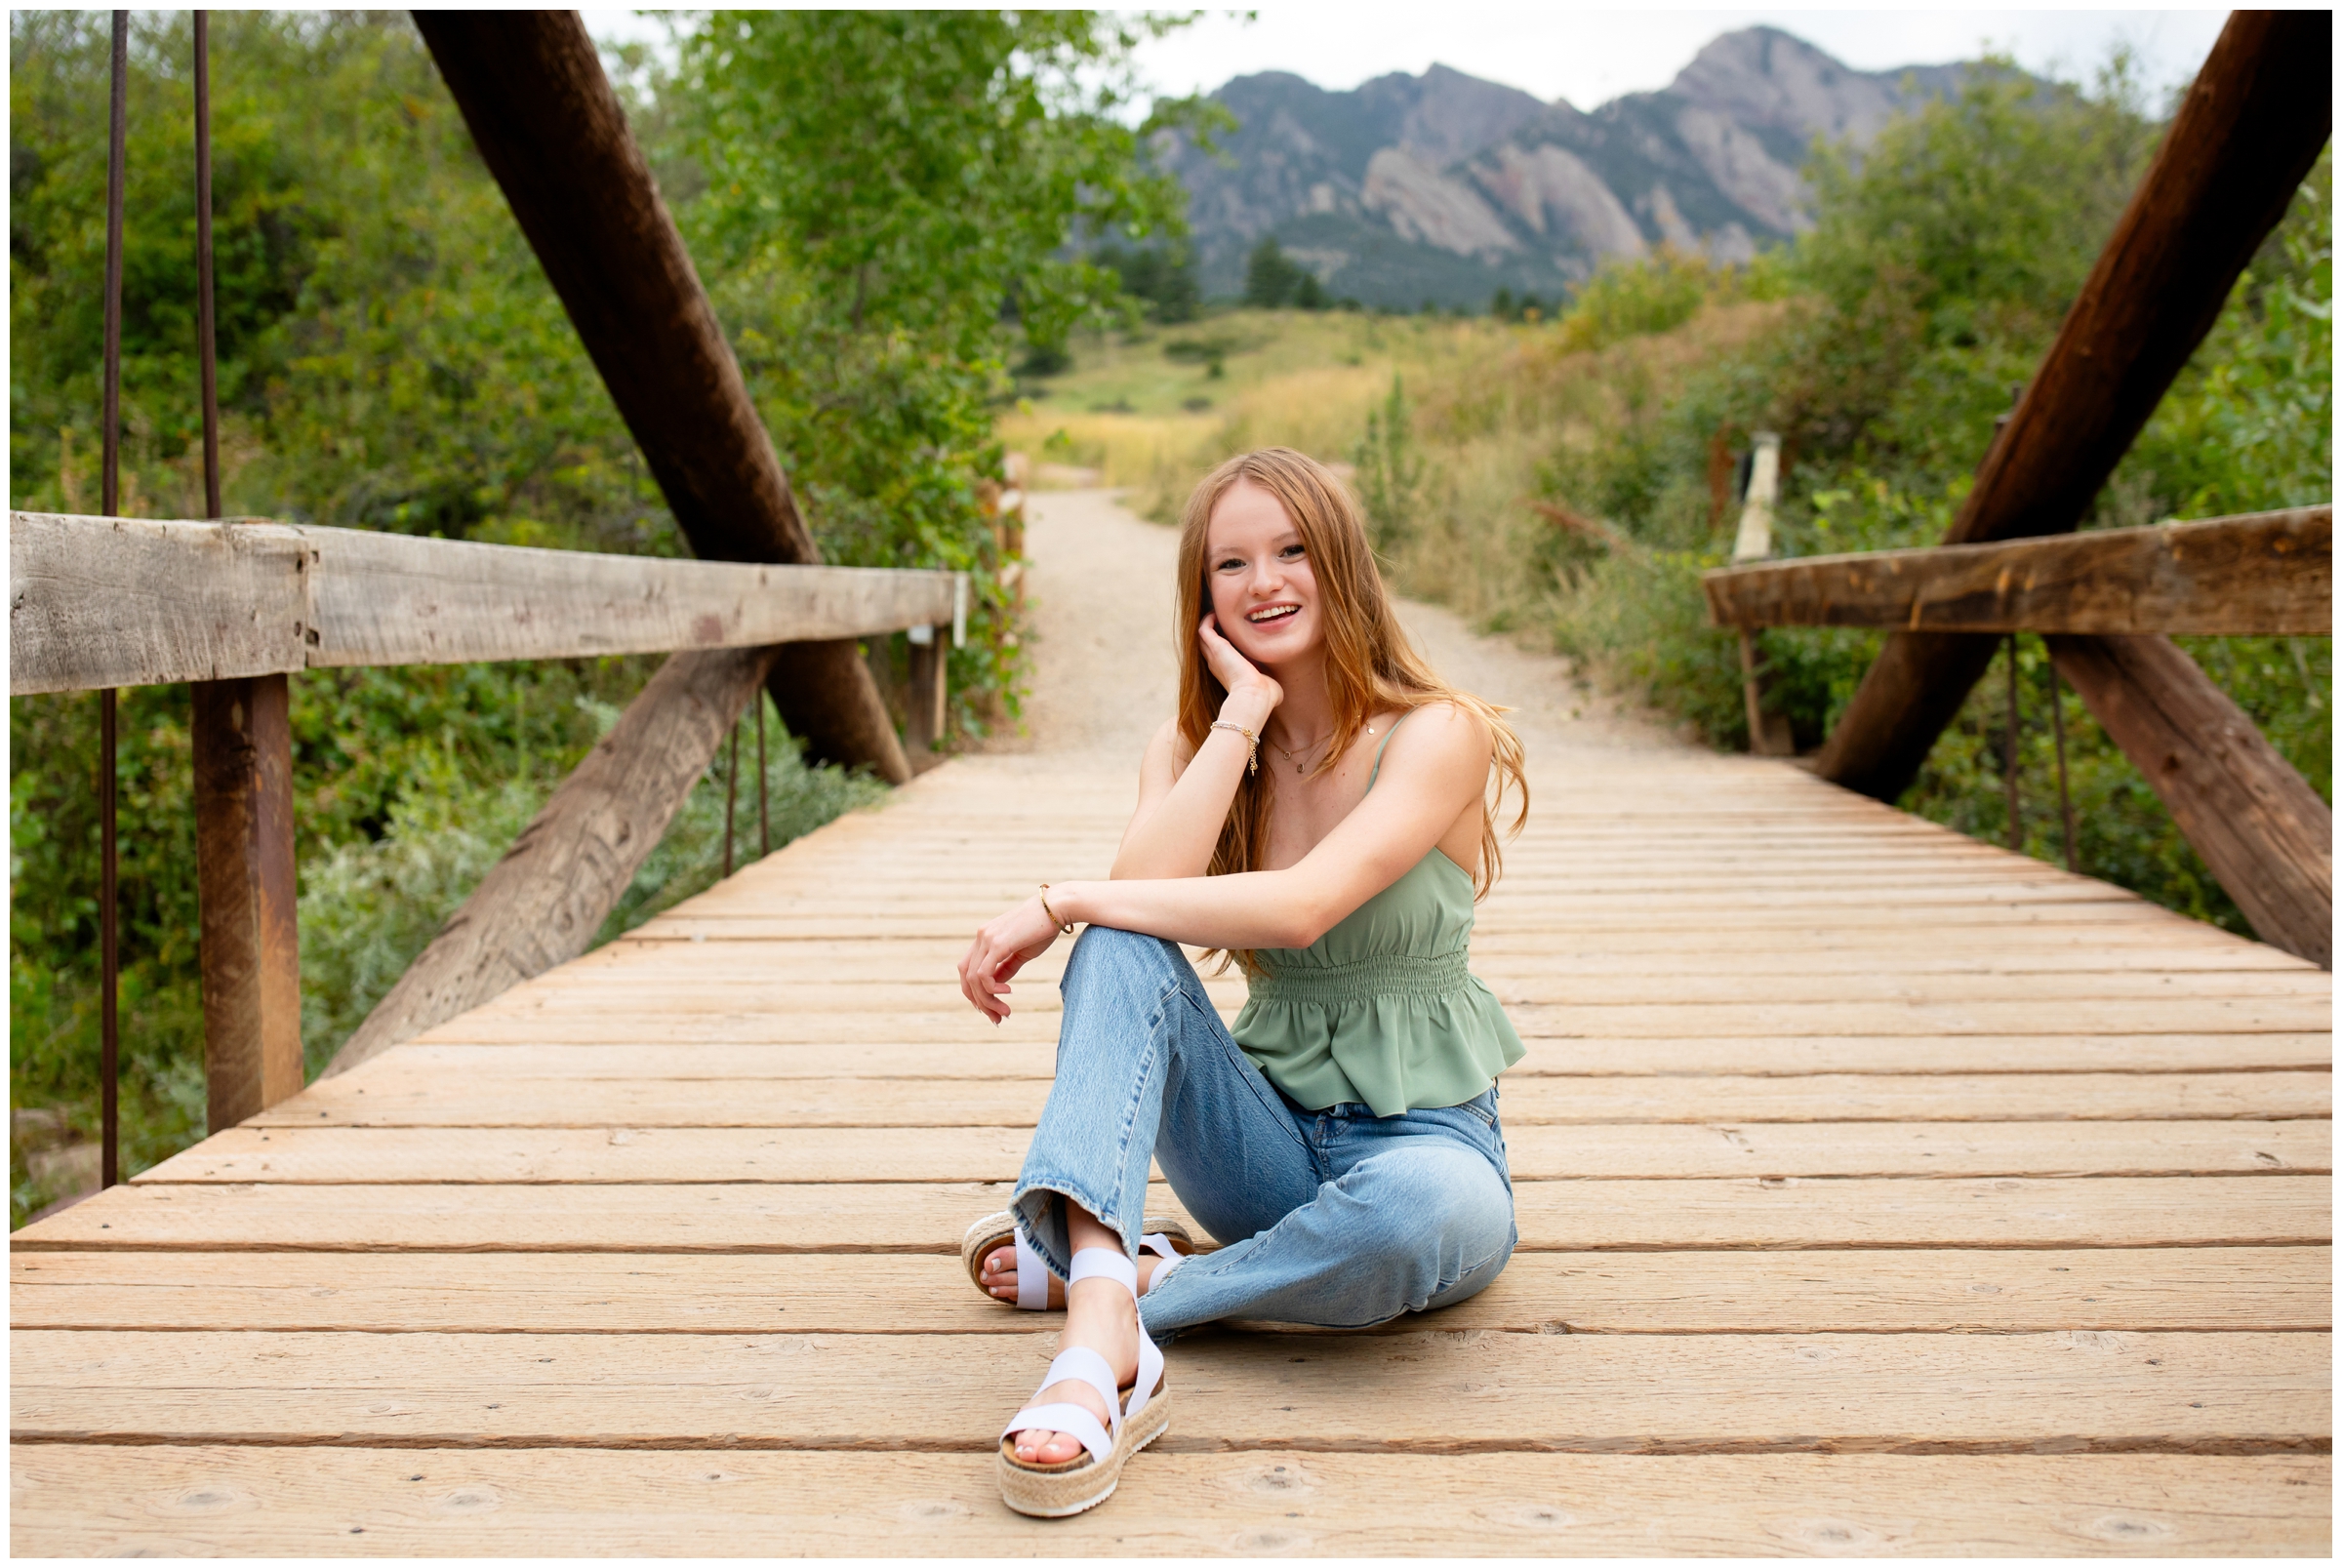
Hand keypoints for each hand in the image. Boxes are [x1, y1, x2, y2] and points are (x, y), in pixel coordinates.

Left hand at [957, 889, 1067, 1023]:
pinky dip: (991, 989)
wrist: (1057, 907)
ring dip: (987, 1000)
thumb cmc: (1043, 928)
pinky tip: (1008, 992)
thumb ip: (1005, 968)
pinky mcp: (997, 943)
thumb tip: (996, 987)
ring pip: (974, 979)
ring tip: (1005, 1012)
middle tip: (997, 1019)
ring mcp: (987, 938)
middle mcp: (981, 937)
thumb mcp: (1021, 952)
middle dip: (979, 1002)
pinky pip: (984, 974)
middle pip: (966, 977)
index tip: (990, 1008)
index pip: (967, 970)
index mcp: (984, 937)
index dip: (974, 992)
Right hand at [1198, 614, 1282, 729]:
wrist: (1256, 695)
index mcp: (1227, 673)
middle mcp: (1217, 664)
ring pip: (1202, 637)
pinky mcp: (1217, 647)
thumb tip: (1276, 689)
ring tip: (1216, 613)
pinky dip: (1208, 620)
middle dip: (1212, 631)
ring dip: (1208, 624)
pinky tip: (1216, 613)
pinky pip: (1204, 629)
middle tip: (1221, 620)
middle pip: (1206, 645)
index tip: (1232, 634)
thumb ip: (1268, 682)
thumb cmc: (1264, 696)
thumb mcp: (1266, 684)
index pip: (1219, 656)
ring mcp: (1215, 656)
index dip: (1222, 644)